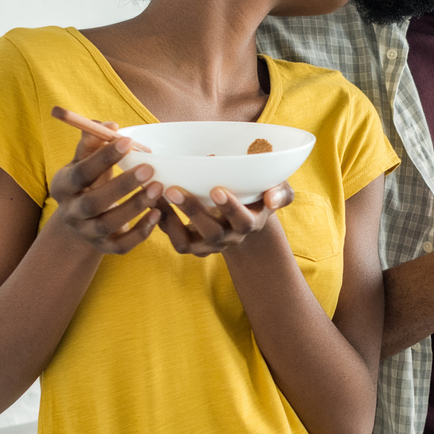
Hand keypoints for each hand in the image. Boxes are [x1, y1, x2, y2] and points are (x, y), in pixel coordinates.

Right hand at [46, 118, 162, 254]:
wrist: (80, 223)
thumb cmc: (88, 182)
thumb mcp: (84, 162)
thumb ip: (94, 143)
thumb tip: (109, 124)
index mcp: (63, 186)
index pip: (80, 173)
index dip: (102, 158)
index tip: (127, 141)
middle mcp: (72, 212)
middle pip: (93, 202)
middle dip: (122, 185)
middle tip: (149, 169)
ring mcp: (87, 233)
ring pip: (108, 224)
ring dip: (135, 206)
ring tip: (158, 188)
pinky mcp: (105, 248)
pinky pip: (122, 245)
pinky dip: (141, 232)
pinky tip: (158, 214)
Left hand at [155, 182, 296, 256]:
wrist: (243, 216)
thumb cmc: (258, 195)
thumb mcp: (276, 190)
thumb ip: (281, 192)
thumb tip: (271, 198)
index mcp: (249, 223)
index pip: (243, 220)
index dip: (230, 208)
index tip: (217, 189)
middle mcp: (229, 238)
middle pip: (212, 233)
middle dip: (192, 211)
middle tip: (174, 188)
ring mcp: (207, 245)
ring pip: (187, 241)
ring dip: (170, 220)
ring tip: (156, 195)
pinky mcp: (190, 244)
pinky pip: (174, 240)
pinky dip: (162, 223)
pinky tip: (153, 201)